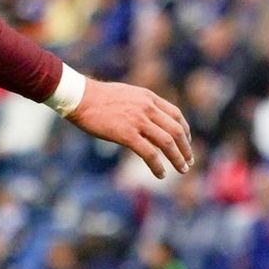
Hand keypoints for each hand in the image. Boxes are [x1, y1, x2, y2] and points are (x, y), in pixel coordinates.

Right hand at [67, 78, 192, 180]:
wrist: (80, 97)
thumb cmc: (97, 97)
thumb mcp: (126, 94)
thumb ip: (140, 104)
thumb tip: (146, 118)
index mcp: (148, 97)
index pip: (176, 115)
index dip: (185, 130)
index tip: (187, 142)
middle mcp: (147, 108)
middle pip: (176, 130)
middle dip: (185, 148)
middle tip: (188, 161)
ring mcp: (138, 121)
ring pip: (167, 142)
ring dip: (177, 158)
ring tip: (182, 170)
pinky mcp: (126, 134)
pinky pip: (149, 153)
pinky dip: (157, 165)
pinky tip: (160, 174)